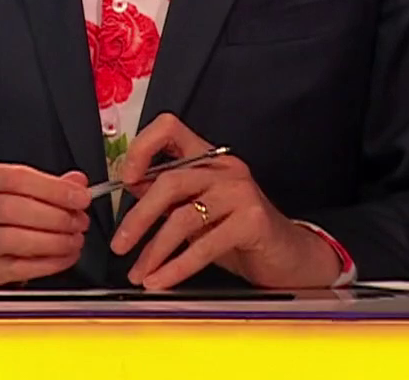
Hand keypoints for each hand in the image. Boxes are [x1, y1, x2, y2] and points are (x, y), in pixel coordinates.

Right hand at [0, 162, 90, 286]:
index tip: (81, 198)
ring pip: (15, 240)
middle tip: (80, 221)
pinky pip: (18, 268)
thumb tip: (78, 183)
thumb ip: (49, 185)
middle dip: (57, 217)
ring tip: (75, 240)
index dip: (54, 189)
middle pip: (15, 209)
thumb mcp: (19, 189)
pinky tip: (66, 257)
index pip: (18, 178)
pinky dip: (48, 263)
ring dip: (54, 241)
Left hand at [109, 115, 340, 289]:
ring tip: (140, 272)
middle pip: (169, 181)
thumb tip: (130, 187)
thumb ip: (170, 197)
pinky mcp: (252, 220)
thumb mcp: (200, 210)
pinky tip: (162, 279)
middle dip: (138, 217)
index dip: (142, 148)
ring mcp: (240, 192)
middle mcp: (225, 168)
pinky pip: (204, 245)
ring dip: (154, 250)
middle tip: (120, 244)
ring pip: (183, 216)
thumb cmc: (241, 232)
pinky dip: (177, 267)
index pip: (169, 128)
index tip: (125, 177)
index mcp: (209, 158)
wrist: (288, 257)